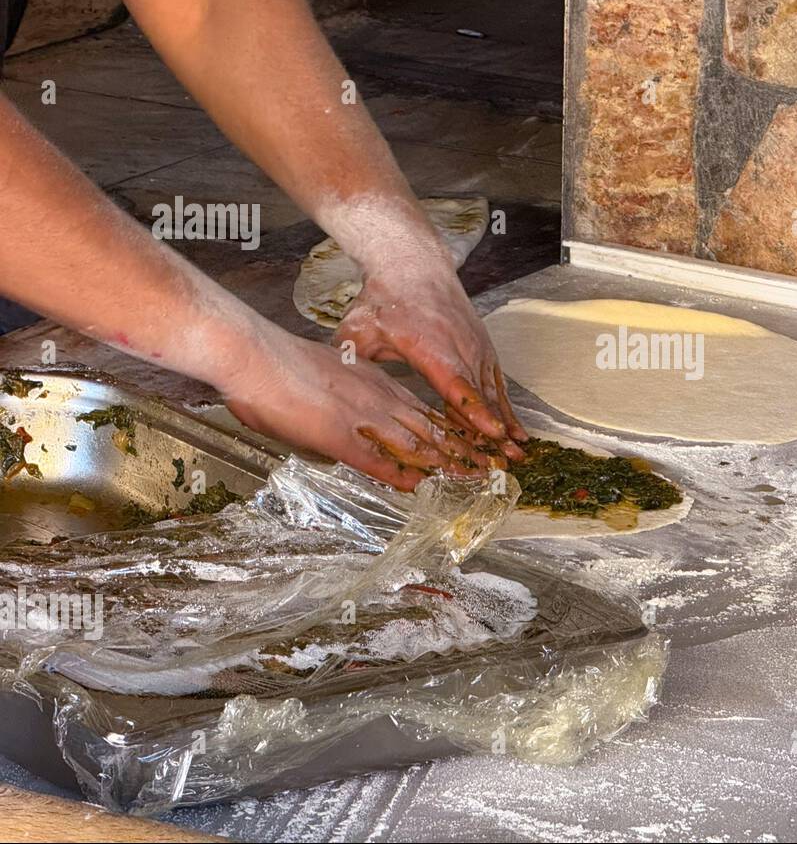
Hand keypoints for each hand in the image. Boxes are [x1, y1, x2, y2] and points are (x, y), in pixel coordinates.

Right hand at [223, 328, 495, 489]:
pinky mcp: (342, 437)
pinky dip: (402, 475)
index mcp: (372, 380)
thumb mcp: (323, 374)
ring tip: (477, 477)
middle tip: (492, 462)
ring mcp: (363, 417)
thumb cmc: (278, 364)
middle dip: (464, 447)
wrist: (256, 357)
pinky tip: (421, 486)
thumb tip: (344, 409)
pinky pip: (379, 461)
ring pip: (417, 443)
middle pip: (430, 425)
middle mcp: (377, 398)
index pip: (420, 406)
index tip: (471, 438)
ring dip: (448, 463)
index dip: (448, 425)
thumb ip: (341, 392)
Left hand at [333, 247, 528, 459]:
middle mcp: (460, 346)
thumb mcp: (358, 328)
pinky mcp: (484, 348)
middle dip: (494, 430)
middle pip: (480, 395)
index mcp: (430, 345)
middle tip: (506, 461)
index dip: (473, 410)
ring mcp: (476, 347)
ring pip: (493, 392)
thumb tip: (330, 390)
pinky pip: (497, 383)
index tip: (490, 432)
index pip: (455, 383)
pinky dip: (505, 408)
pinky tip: (515, 431)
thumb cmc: (385, 299)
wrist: (415, 265)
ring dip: (505, 424)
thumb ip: (348, 360)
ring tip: (516, 454)